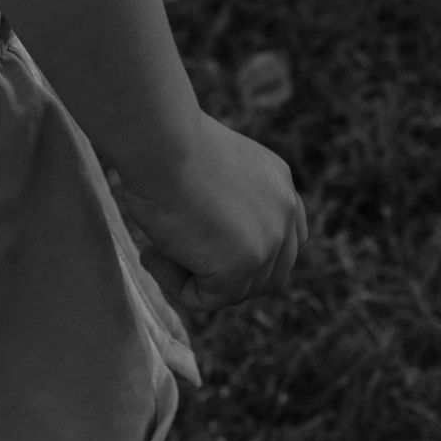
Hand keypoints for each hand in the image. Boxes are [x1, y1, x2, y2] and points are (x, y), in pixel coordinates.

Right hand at [108, 114, 305, 314]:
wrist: (161, 140)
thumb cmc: (167, 146)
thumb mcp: (213, 171)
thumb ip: (228, 205)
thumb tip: (208, 241)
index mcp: (279, 184)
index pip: (287, 240)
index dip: (251, 256)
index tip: (205, 248)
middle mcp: (285, 212)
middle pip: (270, 276)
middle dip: (226, 278)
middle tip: (177, 257)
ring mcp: (268, 242)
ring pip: (236, 291)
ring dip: (193, 278)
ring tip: (155, 248)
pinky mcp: (240, 267)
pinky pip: (206, 300)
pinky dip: (175, 284)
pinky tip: (153, 253)